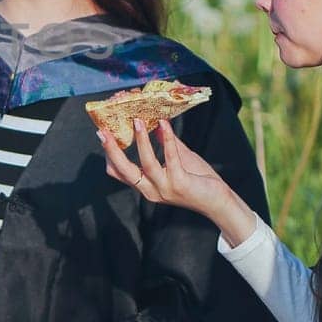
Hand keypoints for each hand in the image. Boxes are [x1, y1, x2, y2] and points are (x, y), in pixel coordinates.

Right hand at [100, 120, 258, 246]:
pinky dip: (166, 140)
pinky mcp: (180, 183)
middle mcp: (151, 190)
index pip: (119, 173)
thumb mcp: (178, 160)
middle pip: (123, 170)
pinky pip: (170, 158)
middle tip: (103, 131)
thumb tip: (157, 122)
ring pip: (145, 163)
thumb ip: (166, 144)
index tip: (103, 135)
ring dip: (140, 140)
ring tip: (138, 121)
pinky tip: (165, 124)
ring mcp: (164, 188)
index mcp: (146, 186)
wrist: (219, 201)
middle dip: (112, 150)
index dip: (109, 155)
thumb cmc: (198, 180)